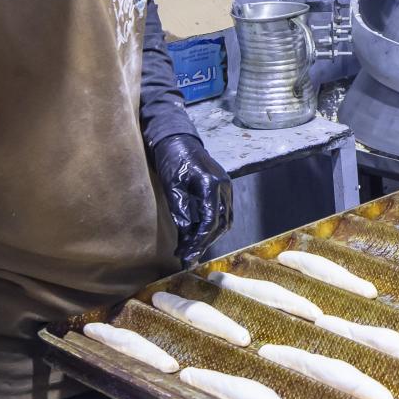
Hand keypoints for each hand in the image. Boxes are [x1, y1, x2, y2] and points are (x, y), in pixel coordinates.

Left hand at [153, 133, 233, 265]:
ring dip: (210, 236)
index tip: (185, 254)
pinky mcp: (224, 189)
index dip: (198, 240)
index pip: (210, 220)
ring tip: (192, 248)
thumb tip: (185, 234)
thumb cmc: (172, 160)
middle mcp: (224, 187)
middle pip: (221, 224)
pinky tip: (199, 234)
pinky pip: (224, 213)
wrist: (178, 141)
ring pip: (225, 221)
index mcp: (211, 184)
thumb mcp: (171, 185)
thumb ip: (180, 210)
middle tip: (187, 256)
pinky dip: (214, 226)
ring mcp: (227, 188)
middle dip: (204, 242)